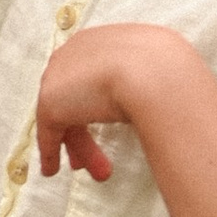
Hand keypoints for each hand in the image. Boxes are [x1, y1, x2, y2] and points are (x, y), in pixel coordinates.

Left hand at [33, 24, 195, 182]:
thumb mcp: (160, 70)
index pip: (94, 73)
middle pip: (78, 94)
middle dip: (88, 128)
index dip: (99, 101)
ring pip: (67, 115)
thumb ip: (150, 81)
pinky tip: (52, 170)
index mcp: (103, 40)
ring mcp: (60, 76)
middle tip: (102, 155)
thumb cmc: (167, 71)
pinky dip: (50, 151)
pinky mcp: (50, 102)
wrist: (154, 73)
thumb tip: (156, 100)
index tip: (108, 124)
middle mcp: (77, 52)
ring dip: (83, 146)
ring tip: (100, 175)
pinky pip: (49, 131)